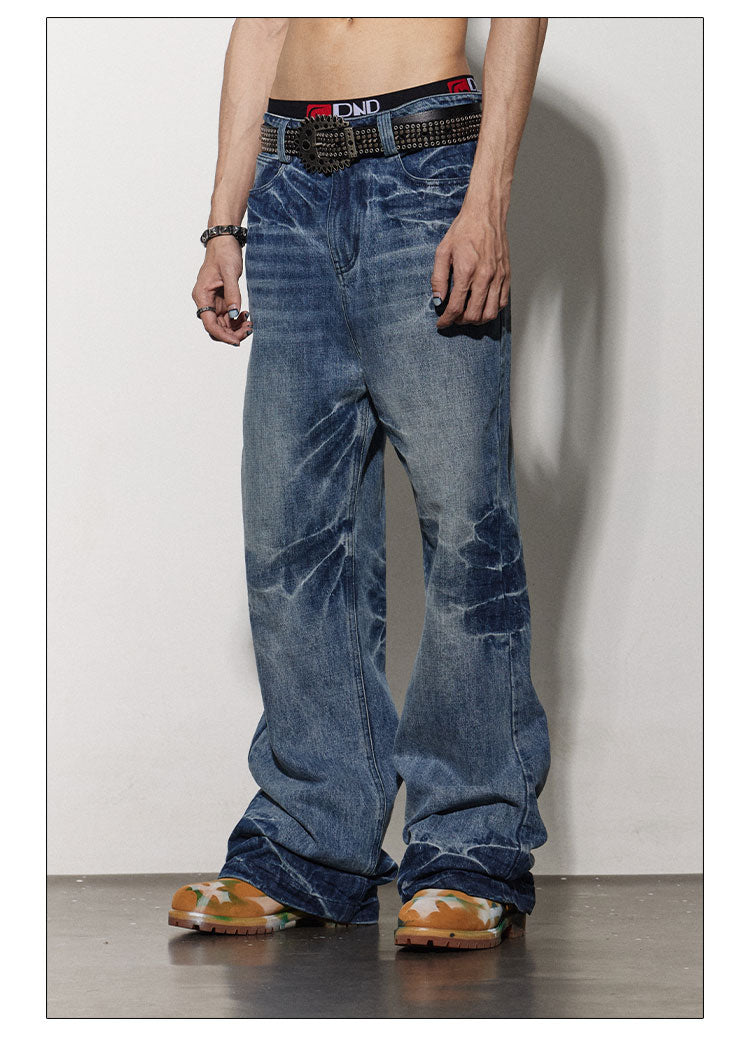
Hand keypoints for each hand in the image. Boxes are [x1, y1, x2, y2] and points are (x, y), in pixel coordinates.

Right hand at [192, 236, 252, 345]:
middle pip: (215, 327)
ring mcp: (213, 302)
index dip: (222, 335)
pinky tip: (246, 316)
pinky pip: (227, 317)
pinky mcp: (221, 300)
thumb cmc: (224, 254)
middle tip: (249, 330)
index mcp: (201, 295)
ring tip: (250, 324)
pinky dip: (236, 320)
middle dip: (231, 333)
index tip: (237, 341)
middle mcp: (205, 301)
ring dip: (235, 328)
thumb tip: (234, 315)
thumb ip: (232, 294)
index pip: (209, 323)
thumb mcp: (230, 273)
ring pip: (222, 324)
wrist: (224, 241)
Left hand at [431, 203, 509, 329]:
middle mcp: (484, 277)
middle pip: (474, 315)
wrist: (485, 214)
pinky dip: (491, 310)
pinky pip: (502, 302)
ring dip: (477, 320)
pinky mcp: (506, 275)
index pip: (455, 307)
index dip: (446, 320)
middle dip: (460, 322)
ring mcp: (498, 277)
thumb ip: (438, 278)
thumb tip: (438, 300)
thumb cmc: (464, 230)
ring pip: (490, 313)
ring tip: (467, 315)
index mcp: (466, 271)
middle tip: (453, 318)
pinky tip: (482, 306)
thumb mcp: (443, 252)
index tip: (441, 323)